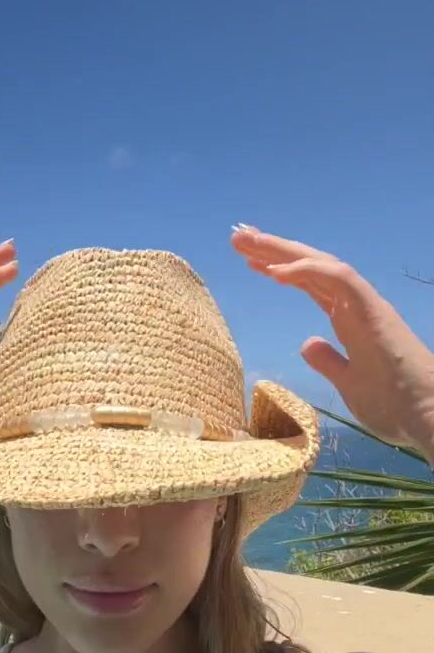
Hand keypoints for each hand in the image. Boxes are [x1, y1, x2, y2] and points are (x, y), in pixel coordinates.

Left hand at [231, 225, 433, 461]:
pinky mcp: (375, 311)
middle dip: (273, 249)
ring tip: (247, 239)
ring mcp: (366, 305)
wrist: (427, 417)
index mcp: (350, 318)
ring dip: (283, 250)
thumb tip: (307, 343)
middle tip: (238, 235)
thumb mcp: (348, 384)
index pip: (310, 283)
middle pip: (309, 266)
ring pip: (321, 264)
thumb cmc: (395, 405)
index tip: (249, 259)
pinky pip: (339, 279)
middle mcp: (356, 304)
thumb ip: (329, 361)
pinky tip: (276, 270)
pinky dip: (308, 270)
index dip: (281, 269)